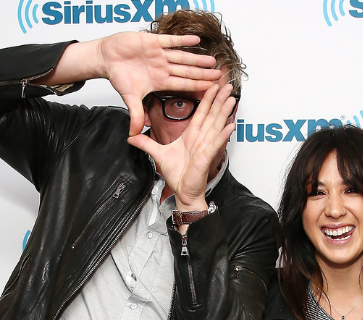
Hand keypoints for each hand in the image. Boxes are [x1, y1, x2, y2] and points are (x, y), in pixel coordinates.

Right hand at [99, 32, 221, 135]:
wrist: (106, 59)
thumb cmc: (118, 76)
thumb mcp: (129, 97)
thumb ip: (136, 114)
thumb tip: (134, 134)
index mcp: (159, 81)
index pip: (182, 84)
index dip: (197, 86)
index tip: (211, 89)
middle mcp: (162, 68)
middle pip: (187, 71)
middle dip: (203, 73)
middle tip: (219, 75)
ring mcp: (159, 54)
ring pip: (182, 57)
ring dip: (197, 58)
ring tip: (212, 60)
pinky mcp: (152, 41)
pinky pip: (170, 40)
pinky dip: (183, 40)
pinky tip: (196, 40)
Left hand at [127, 83, 236, 210]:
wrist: (182, 192)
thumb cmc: (177, 175)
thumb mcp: (158, 154)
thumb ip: (146, 143)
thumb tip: (131, 136)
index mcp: (191, 136)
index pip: (200, 113)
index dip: (206, 99)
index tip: (212, 86)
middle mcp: (201, 139)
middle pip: (212, 115)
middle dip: (219, 99)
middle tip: (227, 84)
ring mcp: (205, 148)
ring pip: (216, 126)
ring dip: (224, 112)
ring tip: (231, 98)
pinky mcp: (206, 158)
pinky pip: (216, 144)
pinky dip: (223, 135)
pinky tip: (230, 125)